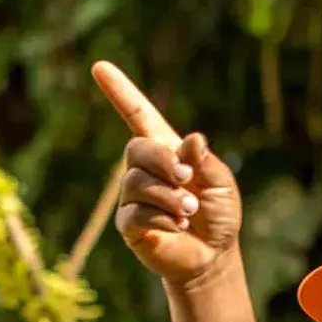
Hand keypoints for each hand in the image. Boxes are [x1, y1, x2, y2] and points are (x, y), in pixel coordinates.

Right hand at [91, 60, 241, 285]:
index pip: (138, 115)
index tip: (100, 66)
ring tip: (190, 212)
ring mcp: (133, 196)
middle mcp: (144, 169)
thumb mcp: (221, 183)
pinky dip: (162, 219)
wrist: (213, 255)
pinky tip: (178, 227)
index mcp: (167, 150)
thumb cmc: (218, 214)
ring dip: (169, 197)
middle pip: (135, 148)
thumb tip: (193, 140)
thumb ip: (205, 162)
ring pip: (136, 183)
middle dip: (163, 161)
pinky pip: (135, 214)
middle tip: (187, 179)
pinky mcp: (129, 225)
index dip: (120, 91)